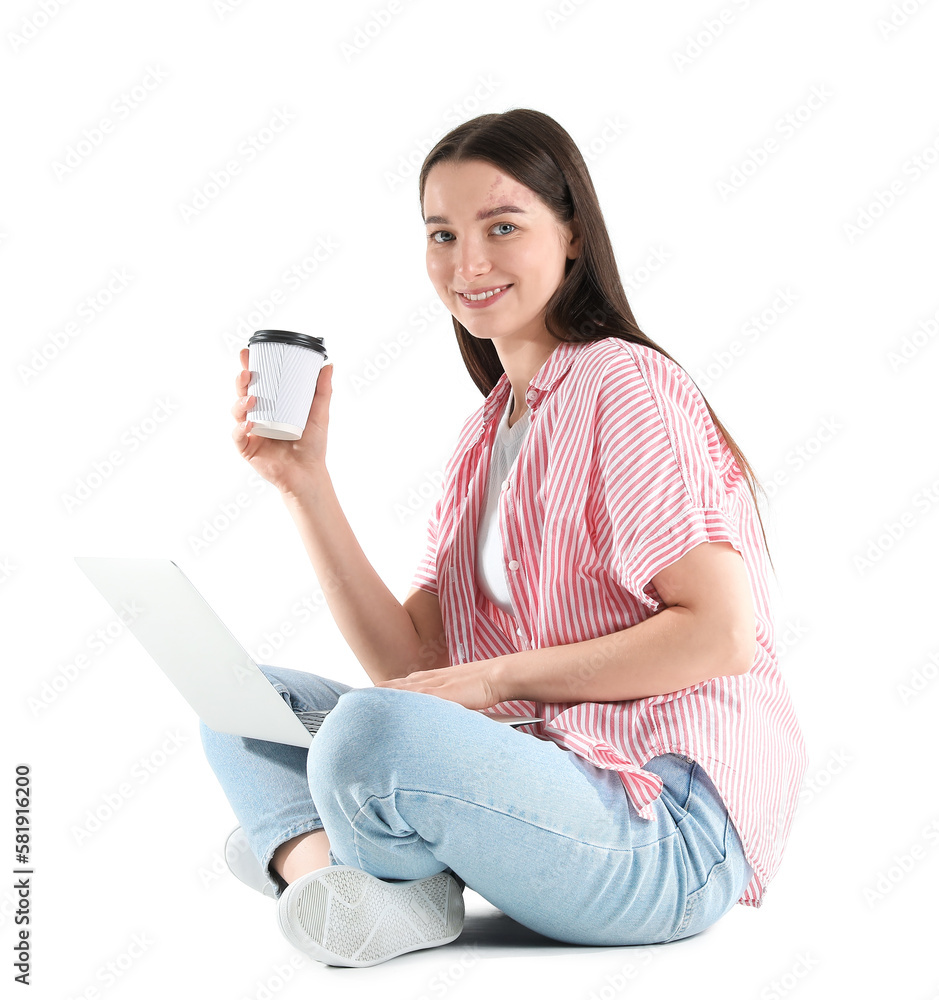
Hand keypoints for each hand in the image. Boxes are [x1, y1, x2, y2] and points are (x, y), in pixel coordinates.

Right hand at [231, 347, 332, 495]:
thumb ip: (322, 391)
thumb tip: (328, 365)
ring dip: (239, 403)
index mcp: (271, 405)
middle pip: (241, 393)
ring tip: (251, 398)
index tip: (247, 353)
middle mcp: (257, 416)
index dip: (248, 367)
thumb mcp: (319, 414)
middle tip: (245, 373)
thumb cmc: (313, 444)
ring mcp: (251, 432)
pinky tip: (249, 423)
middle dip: (240, 381)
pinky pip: (238, 437)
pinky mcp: (248, 449)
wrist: (309, 472)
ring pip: (237, 412)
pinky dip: (241, 429)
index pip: (256, 382)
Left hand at [375, 658, 505, 711]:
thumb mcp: (455, 693)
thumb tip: (431, 714)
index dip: (382, 691)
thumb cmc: (479, 686)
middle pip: (395, 687)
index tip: (365, 697)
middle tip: (355, 700)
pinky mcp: (444, 694)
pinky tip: (393, 706)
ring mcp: (435, 686)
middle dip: (376, 694)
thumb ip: (441, 700)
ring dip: (384, 696)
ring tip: (365, 703)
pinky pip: (419, 697)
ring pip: (403, 691)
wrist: (495, 676)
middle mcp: (428, 680)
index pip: (399, 685)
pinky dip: (404, 700)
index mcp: (429, 679)